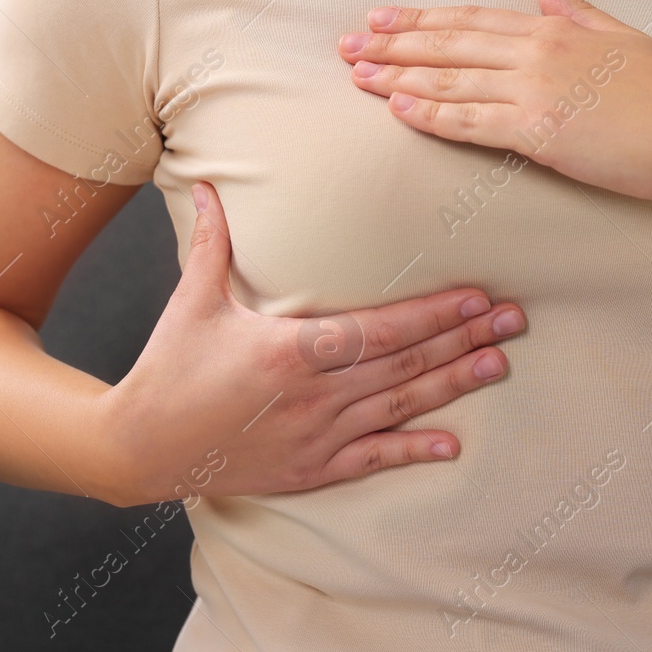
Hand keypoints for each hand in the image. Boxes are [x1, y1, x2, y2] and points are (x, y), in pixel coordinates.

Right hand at [96, 182, 524, 506]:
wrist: (138, 448)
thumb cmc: (170, 368)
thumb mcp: (194, 299)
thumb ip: (214, 241)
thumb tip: (209, 181)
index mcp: (291, 351)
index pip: (380, 329)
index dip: (433, 313)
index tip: (475, 296)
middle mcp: (314, 396)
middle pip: (404, 365)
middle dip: (462, 339)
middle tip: (513, 320)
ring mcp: (316, 436)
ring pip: (399, 407)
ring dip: (453, 385)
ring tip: (499, 363)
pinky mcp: (310, 470)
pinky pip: (371, 459)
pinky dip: (412, 451)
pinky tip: (451, 444)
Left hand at [338, 0, 651, 204]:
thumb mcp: (625, 36)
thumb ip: (578, 10)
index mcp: (556, 29)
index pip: (471, 20)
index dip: (420, 19)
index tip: (380, 19)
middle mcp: (538, 53)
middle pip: (448, 44)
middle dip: (392, 44)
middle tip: (347, 45)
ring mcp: (537, 92)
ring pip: (450, 81)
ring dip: (398, 79)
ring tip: (358, 76)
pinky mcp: (542, 133)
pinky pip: (473, 122)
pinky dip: (432, 116)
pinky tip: (400, 112)